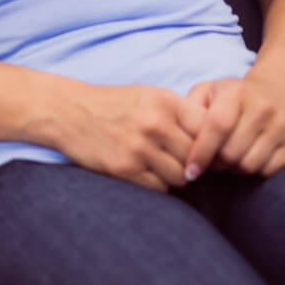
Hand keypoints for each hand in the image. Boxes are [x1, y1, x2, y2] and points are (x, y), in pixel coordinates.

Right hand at [55, 83, 204, 192]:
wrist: (68, 111)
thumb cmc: (114, 104)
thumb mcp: (148, 95)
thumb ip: (180, 113)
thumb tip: (215, 139)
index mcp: (165, 101)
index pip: (209, 129)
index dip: (212, 143)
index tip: (207, 150)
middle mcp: (155, 123)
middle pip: (197, 157)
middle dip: (194, 163)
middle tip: (184, 162)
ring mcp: (140, 148)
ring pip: (181, 177)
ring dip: (175, 176)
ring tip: (161, 165)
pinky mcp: (125, 169)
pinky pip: (159, 188)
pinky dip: (157, 184)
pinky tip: (145, 172)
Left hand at [183, 75, 284, 180]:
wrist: (281, 89)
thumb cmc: (236, 95)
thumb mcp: (210, 91)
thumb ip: (190, 108)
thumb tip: (178, 136)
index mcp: (237, 93)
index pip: (216, 127)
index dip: (201, 152)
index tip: (190, 171)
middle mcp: (263, 107)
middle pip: (232, 153)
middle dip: (217, 163)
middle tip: (212, 161)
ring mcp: (283, 125)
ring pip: (250, 165)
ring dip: (235, 169)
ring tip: (230, 158)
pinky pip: (269, 171)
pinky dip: (255, 171)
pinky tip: (249, 157)